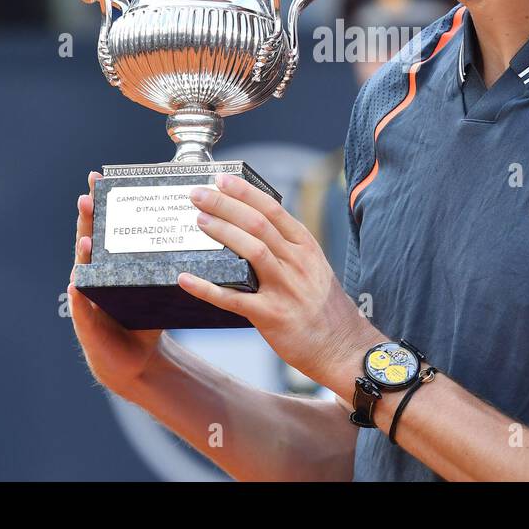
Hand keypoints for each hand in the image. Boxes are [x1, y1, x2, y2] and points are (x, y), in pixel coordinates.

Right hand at [69, 171, 165, 395]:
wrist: (137, 361)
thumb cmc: (148, 316)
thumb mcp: (160, 282)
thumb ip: (173, 258)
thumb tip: (207, 228)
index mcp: (112, 262)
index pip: (105, 226)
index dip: (101, 202)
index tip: (99, 177)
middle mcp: (95, 275)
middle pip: (88, 240)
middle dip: (86, 219)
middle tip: (86, 196)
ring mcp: (87, 298)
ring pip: (82, 271)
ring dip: (82, 254)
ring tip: (86, 238)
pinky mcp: (88, 325)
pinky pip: (82, 309)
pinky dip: (79, 298)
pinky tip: (76, 287)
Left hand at [181, 172, 377, 386]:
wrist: (343, 348)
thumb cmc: (325, 308)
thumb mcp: (314, 268)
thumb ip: (287, 249)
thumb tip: (253, 229)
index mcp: (305, 246)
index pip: (273, 209)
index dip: (244, 192)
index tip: (222, 179)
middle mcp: (297, 262)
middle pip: (258, 223)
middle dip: (225, 205)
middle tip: (198, 194)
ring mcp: (285, 288)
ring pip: (251, 250)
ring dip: (222, 232)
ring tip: (198, 221)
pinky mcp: (272, 316)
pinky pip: (234, 299)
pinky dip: (207, 288)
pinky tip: (186, 279)